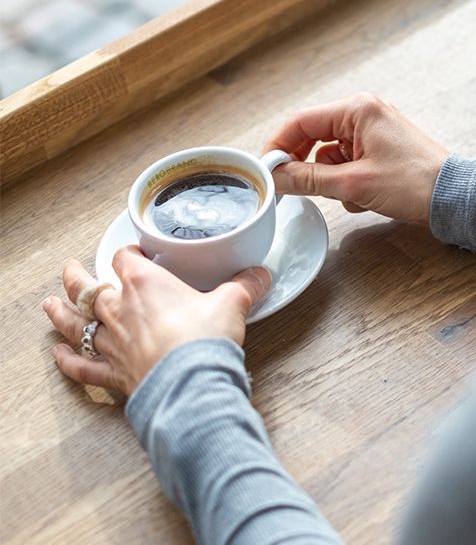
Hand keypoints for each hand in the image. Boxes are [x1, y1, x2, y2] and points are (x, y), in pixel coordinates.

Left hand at [43, 247, 269, 395]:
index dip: (128, 254)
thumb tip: (262, 274)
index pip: (126, 260)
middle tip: (71, 269)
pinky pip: (83, 368)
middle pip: (89, 289)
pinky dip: (68, 362)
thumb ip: (246, 285)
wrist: (192, 384)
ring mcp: (114, 344)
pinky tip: (58, 355)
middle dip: (78, 278)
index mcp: (146, 285)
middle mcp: (122, 310)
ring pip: (77, 325)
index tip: (134, 253)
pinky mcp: (115, 375)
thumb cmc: (205, 339)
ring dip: (62, 314)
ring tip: (50, 304)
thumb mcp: (233, 303)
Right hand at [264, 93, 448, 225]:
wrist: (453, 199)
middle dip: (309, 168)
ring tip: (353, 195)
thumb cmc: (414, 184)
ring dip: (333, 180)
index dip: (279, 147)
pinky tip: (365, 198)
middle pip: (313, 138)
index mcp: (357, 110)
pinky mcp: (379, 150)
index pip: (301, 122)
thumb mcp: (354, 184)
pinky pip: (348, 164)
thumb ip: (308, 179)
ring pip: (330, 156)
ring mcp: (372, 132)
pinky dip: (348, 184)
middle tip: (298, 190)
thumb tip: (276, 177)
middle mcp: (363, 114)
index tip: (267, 171)